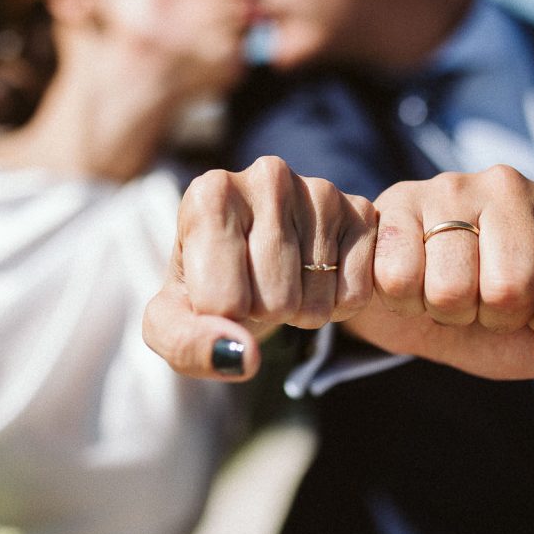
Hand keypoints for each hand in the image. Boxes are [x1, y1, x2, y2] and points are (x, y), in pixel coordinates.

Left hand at [143, 156, 376, 380]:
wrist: (253, 262)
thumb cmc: (206, 287)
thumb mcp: (173, 323)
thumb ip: (187, 344)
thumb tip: (242, 356)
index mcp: (210, 193)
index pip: (222, 301)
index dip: (221, 320)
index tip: (217, 294)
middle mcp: (268, 176)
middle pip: (274, 302)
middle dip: (264, 315)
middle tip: (255, 289)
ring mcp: (320, 190)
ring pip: (315, 303)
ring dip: (300, 313)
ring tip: (284, 281)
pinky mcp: (361, 211)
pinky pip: (355, 296)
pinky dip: (337, 305)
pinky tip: (318, 277)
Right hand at [345, 165, 533, 378]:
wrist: (413, 301)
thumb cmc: (492, 313)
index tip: (531, 309)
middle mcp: (510, 184)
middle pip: (510, 288)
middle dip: (490, 317)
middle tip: (479, 300)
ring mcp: (450, 186)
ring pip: (451, 288)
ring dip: (443, 311)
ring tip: (443, 288)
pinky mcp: (397, 199)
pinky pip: (399, 279)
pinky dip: (402, 301)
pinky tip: (410, 279)